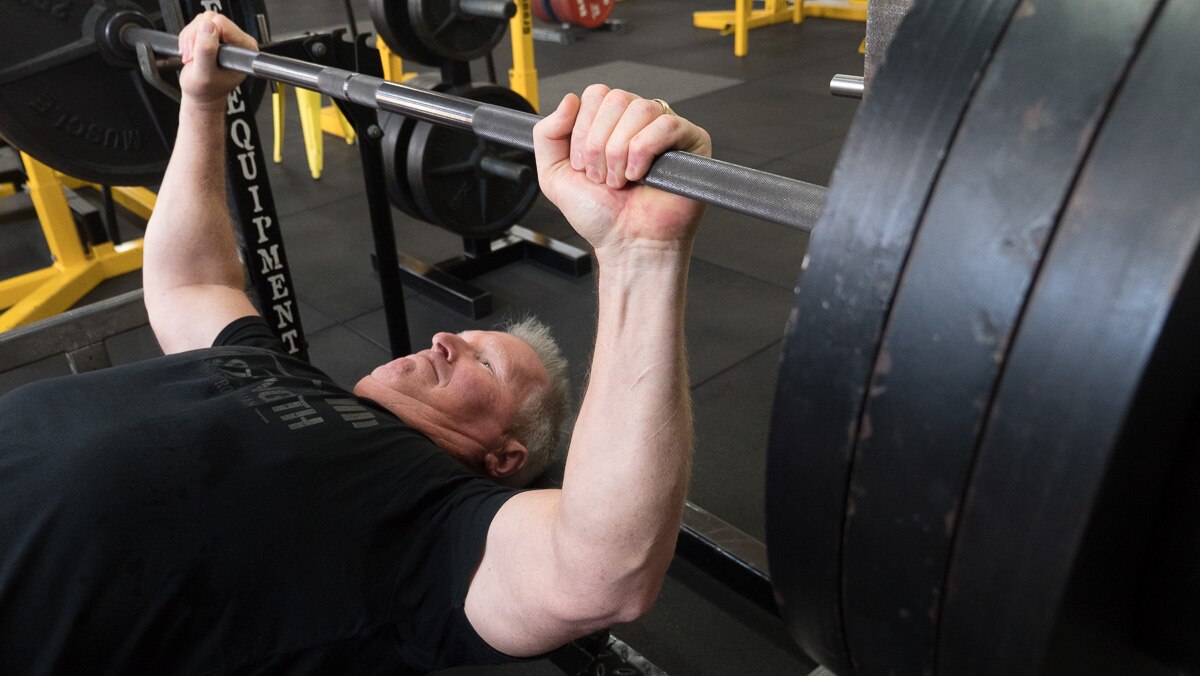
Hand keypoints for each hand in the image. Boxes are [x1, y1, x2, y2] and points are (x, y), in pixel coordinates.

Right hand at [177, 12, 257, 108]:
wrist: (202, 94)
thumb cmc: (207, 90)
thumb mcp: (204, 74)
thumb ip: (207, 51)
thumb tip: (208, 26)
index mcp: (245, 49)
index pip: (222, 24)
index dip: (205, 37)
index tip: (200, 55)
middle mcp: (239, 40)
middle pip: (210, 19)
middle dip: (195, 37)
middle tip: (193, 56)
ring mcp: (227, 36)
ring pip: (202, 20)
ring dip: (190, 38)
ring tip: (193, 56)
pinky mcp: (215, 33)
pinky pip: (196, 23)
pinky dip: (188, 37)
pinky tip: (192, 52)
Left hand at [533, 85, 711, 259]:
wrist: (628, 244)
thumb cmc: (601, 216)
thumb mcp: (554, 175)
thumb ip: (547, 134)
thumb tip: (568, 99)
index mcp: (609, 123)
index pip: (595, 95)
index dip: (583, 130)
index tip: (583, 164)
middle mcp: (636, 121)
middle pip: (615, 99)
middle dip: (599, 144)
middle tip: (603, 176)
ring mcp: (664, 129)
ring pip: (639, 110)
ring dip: (620, 151)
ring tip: (621, 180)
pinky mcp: (691, 141)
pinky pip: (665, 125)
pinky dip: (644, 153)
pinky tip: (641, 176)